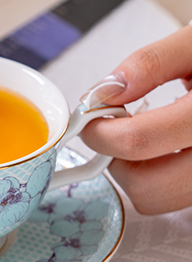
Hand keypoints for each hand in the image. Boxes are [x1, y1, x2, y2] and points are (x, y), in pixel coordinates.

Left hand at [80, 25, 191, 213]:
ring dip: (133, 170)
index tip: (89, 115)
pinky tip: (162, 145)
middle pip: (145, 185)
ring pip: (156, 199)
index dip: (99, 130)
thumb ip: (151, 63)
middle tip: (112, 127)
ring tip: (140, 133)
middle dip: (114, 158)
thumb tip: (107, 91)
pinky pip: (172, 197)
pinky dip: (155, 175)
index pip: (139, 141)